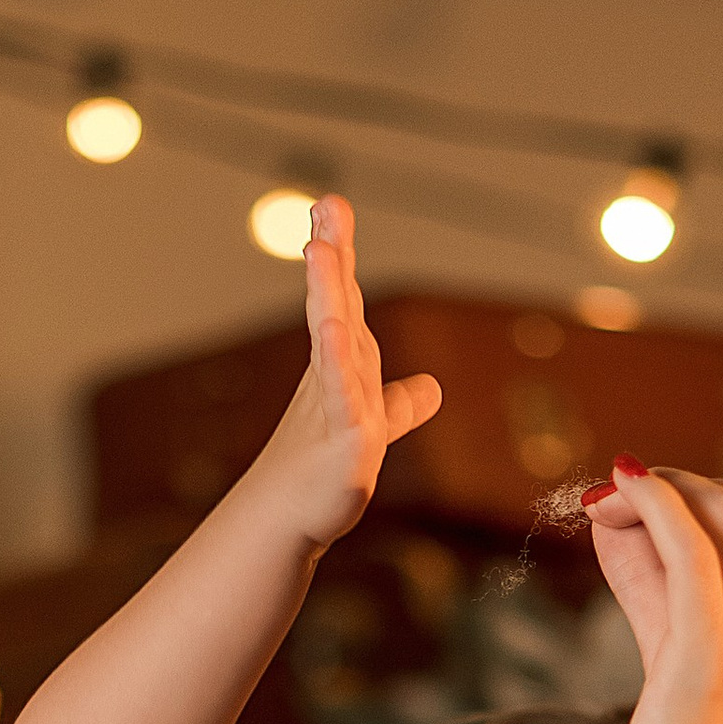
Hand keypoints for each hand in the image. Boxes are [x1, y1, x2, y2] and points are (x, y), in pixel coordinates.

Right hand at [248, 194, 441, 549]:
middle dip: (332, 254)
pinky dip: (337, 359)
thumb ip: (400, 404)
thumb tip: (430, 390)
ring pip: (333, 337)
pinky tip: (332, 326)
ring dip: (326, 292)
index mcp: (344, 362)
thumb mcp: (376, 425)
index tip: (330, 207)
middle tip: (327, 205)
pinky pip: (343, 392)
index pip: (344, 297)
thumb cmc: (324, 468)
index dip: (340, 253)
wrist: (292, 518)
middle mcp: (335, 372)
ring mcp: (335, 402)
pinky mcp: (344, 437)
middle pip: (336, 303)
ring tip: (319, 250)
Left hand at [583, 466, 722, 723]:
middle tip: (605, 502)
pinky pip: (687, 546)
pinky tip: (615, 492)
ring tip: (599, 504)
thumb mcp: (687, 676)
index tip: (631, 513)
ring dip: (651, 495)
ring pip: (719, 517)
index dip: (688, 509)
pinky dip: (650, 503)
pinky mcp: (712, 658)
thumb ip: (664, 600)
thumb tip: (622, 523)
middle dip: (670, 492)